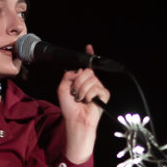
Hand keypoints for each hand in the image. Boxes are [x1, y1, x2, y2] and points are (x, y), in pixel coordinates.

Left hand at [57, 44, 109, 162]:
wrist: (76, 119)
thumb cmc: (69, 107)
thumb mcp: (62, 88)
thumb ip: (68, 76)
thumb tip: (78, 71)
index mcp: (81, 80)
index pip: (86, 66)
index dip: (88, 56)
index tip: (88, 47)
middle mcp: (91, 82)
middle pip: (87, 72)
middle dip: (78, 82)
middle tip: (75, 94)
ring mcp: (98, 88)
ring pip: (90, 80)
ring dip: (81, 90)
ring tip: (80, 99)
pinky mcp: (104, 94)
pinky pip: (96, 88)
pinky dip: (89, 95)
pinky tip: (88, 101)